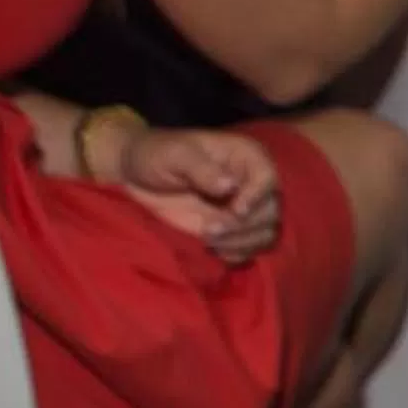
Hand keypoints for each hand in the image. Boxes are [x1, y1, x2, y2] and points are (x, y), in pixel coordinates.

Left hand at [114, 128, 282, 263]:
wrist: (137, 175)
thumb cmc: (156, 155)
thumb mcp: (174, 155)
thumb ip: (201, 168)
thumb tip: (230, 186)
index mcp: (246, 157)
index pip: (267, 179)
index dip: (256, 197)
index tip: (234, 211)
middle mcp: (253, 183)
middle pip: (270, 210)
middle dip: (244, 226)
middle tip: (210, 231)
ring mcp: (247, 208)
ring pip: (266, 232)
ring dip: (242, 242)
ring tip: (210, 243)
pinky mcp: (236, 229)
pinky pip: (252, 247)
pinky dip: (238, 253)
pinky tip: (216, 252)